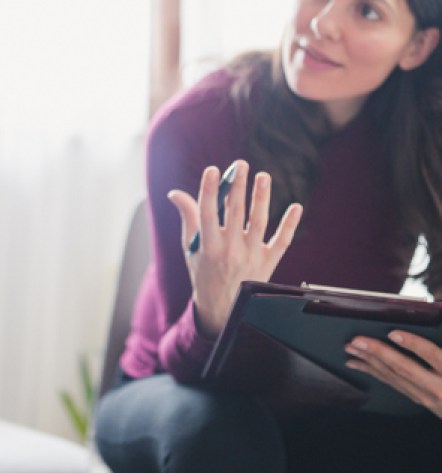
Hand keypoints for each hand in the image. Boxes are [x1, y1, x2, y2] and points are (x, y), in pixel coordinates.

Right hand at [168, 161, 302, 338]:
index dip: (209, 191)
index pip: (207, 214)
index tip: (212, 170)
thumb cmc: (203, 271)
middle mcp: (230, 251)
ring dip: (261, 199)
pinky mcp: (269, 263)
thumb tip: (175, 193)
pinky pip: (281, 242)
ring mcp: (251, 257)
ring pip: (259, 223)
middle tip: (241, 164)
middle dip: (238, 187)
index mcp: (208, 247)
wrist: (222, 309)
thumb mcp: (190, 247)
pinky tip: (296, 206)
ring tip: (263, 176)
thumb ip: (187, 216)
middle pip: (235, 214)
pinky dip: (290, 225)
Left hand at [346, 331, 441, 418]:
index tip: (393, 332)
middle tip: (355, 339)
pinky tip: (358, 363)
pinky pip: (394, 384)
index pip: (434, 356)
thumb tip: (437, 316)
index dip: (413, 344)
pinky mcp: (422, 400)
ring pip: (395, 377)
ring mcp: (429, 398)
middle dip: (378, 353)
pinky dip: (374, 372)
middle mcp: (441, 389)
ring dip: (370, 361)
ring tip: (350, 347)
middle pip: (406, 368)